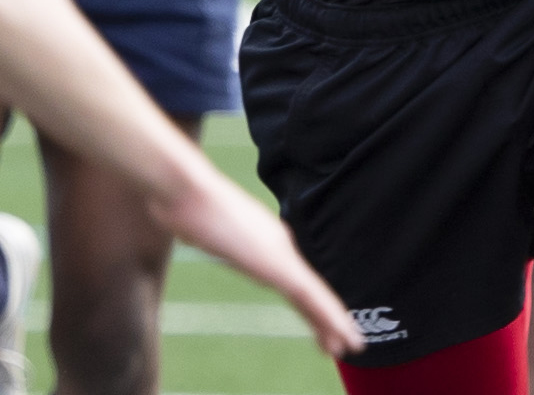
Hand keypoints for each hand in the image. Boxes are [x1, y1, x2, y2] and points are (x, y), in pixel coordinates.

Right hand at [151, 160, 360, 356]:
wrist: (184, 188)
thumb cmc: (182, 200)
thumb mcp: (196, 222)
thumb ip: (201, 230)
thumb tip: (185, 227)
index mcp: (264, 237)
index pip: (294, 275)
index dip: (311, 300)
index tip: (323, 321)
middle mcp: (278, 244)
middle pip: (308, 288)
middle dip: (327, 316)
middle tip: (348, 340)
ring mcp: (278, 253)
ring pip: (314, 295)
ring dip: (332, 323)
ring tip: (351, 345)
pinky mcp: (274, 264)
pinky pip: (308, 294)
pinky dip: (327, 316)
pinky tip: (340, 331)